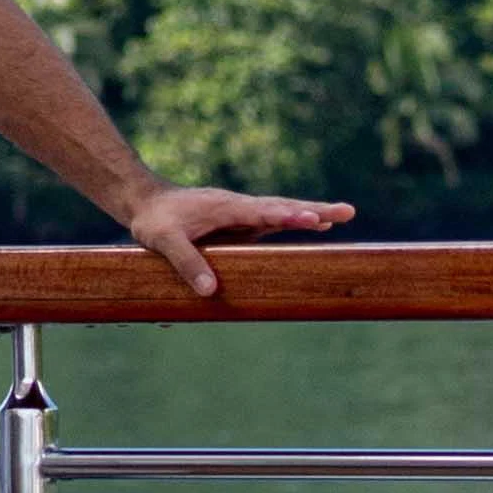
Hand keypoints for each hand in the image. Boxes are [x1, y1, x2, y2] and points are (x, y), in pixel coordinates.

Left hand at [122, 177, 353, 301]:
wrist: (145, 201)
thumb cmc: (154, 220)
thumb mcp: (163, 241)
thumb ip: (186, 263)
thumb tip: (210, 291)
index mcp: (226, 207)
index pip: (264, 212)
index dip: (289, 216)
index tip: (314, 219)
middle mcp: (239, 207)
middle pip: (283, 206)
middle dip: (315, 210)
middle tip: (348, 211)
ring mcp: (241, 213)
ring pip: (282, 211)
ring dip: (311, 213)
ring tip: (342, 216)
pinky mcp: (238, 221)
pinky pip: (272, 220)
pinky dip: (294, 220)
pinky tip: (313, 225)